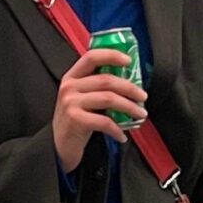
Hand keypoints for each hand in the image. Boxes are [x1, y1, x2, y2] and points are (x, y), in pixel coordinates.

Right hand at [52, 48, 147, 174]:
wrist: (59, 146)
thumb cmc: (75, 121)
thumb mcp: (82, 99)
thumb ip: (97, 87)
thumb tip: (129, 83)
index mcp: (72, 76)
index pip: (92, 57)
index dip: (111, 55)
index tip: (129, 61)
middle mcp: (70, 86)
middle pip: (106, 80)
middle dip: (130, 88)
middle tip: (143, 96)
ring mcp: (71, 103)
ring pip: (109, 99)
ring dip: (129, 107)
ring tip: (140, 114)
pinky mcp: (75, 120)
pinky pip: (104, 122)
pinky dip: (117, 130)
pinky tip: (123, 135)